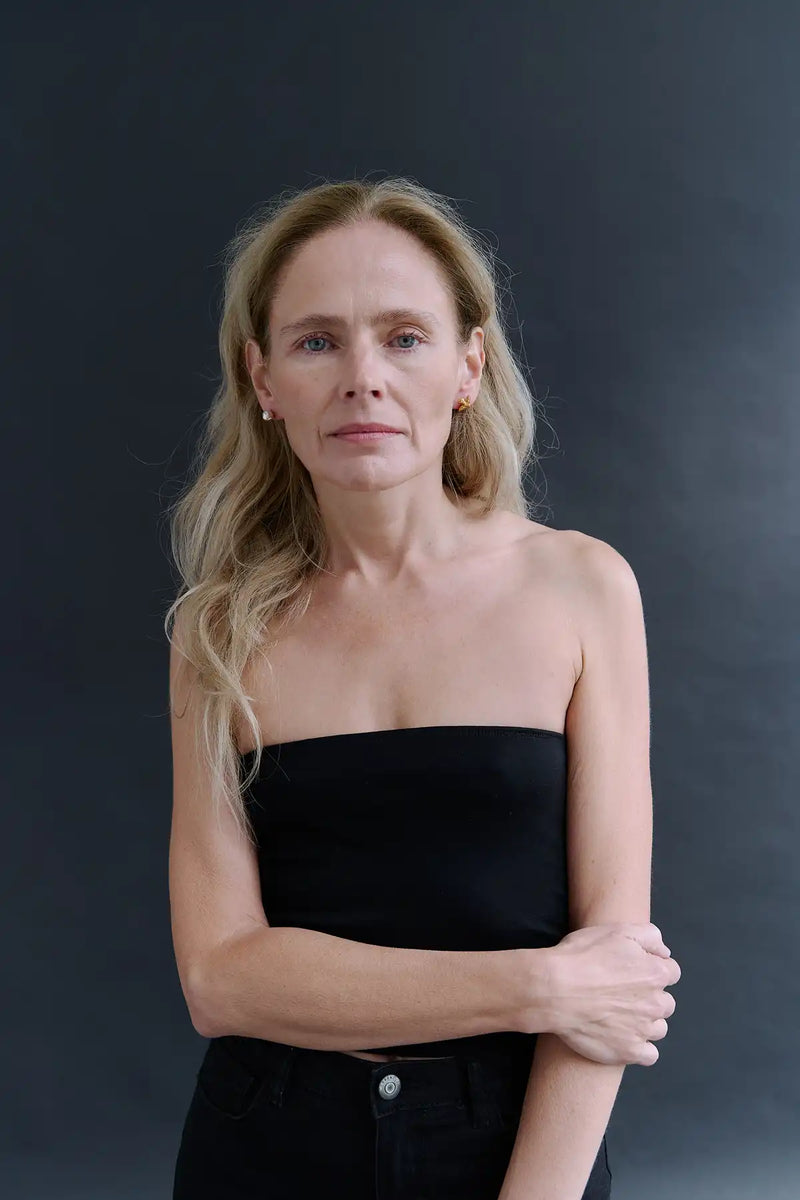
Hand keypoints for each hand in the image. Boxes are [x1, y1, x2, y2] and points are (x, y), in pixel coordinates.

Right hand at [532, 922, 680, 1065]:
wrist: (554, 990)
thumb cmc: (582, 957)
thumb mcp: (618, 930)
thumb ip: (650, 936)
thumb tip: (664, 952)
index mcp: (655, 973)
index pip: (671, 972)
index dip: (652, 969)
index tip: (634, 971)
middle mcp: (655, 1003)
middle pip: (665, 1002)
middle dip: (650, 997)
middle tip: (623, 993)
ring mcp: (643, 1030)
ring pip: (658, 1028)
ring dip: (646, 1023)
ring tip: (620, 1016)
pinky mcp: (629, 1051)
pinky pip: (649, 1055)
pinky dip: (640, 1048)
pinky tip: (624, 1038)